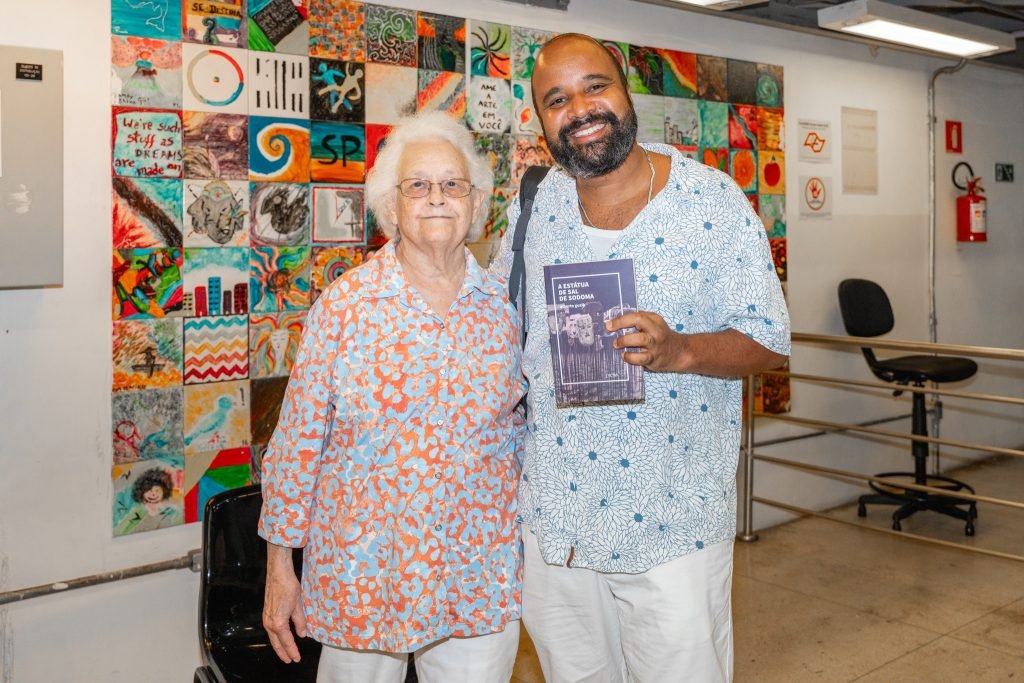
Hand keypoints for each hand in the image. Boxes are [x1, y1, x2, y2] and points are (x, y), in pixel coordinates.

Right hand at [263, 544, 306, 662]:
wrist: (278, 573)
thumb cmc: (288, 587)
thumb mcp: (299, 606)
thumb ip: (301, 622)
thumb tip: (303, 634)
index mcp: (278, 623)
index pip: (287, 642)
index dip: (292, 651)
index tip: (297, 658)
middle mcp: (269, 622)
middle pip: (276, 643)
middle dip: (283, 653)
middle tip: (290, 660)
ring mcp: (266, 617)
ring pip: (272, 637)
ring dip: (279, 645)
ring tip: (285, 652)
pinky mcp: (266, 612)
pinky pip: (270, 629)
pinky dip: (276, 636)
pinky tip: (280, 636)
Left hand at [606, 311, 686, 371]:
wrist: (679, 352)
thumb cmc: (660, 336)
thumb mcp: (654, 324)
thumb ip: (638, 320)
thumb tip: (616, 322)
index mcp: (654, 320)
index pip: (637, 315)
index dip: (621, 319)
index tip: (609, 324)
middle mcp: (656, 330)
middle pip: (640, 322)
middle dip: (622, 325)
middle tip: (610, 332)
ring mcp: (656, 345)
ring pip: (641, 339)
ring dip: (625, 341)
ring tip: (616, 344)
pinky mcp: (654, 358)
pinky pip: (641, 358)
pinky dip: (630, 357)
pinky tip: (625, 356)